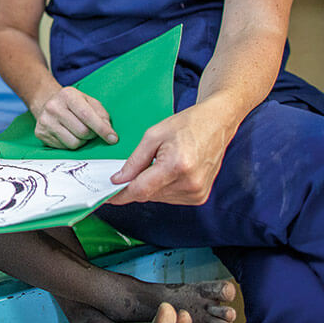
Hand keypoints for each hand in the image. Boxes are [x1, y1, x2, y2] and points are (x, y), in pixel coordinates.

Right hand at [33, 86, 117, 149]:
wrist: (47, 103)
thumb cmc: (73, 104)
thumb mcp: (89, 102)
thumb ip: (102, 115)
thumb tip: (110, 134)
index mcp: (67, 95)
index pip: (87, 115)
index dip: (102, 129)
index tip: (113, 139)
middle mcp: (53, 107)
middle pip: (82, 132)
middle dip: (91, 135)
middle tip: (91, 131)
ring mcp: (45, 121)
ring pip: (73, 143)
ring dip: (81, 141)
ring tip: (78, 132)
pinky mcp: (40, 133)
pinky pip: (63, 148)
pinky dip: (70, 144)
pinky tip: (68, 134)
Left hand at [107, 104, 233, 204]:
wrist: (217, 124)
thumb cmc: (187, 125)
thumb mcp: (153, 136)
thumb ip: (134, 161)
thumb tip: (119, 180)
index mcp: (177, 166)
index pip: (141, 190)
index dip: (121, 195)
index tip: (107, 196)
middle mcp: (189, 184)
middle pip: (149, 195)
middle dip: (135, 186)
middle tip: (129, 172)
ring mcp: (197, 193)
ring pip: (158, 198)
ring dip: (150, 186)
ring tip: (158, 163)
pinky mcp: (200, 197)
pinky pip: (171, 198)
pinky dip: (162, 188)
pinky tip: (167, 171)